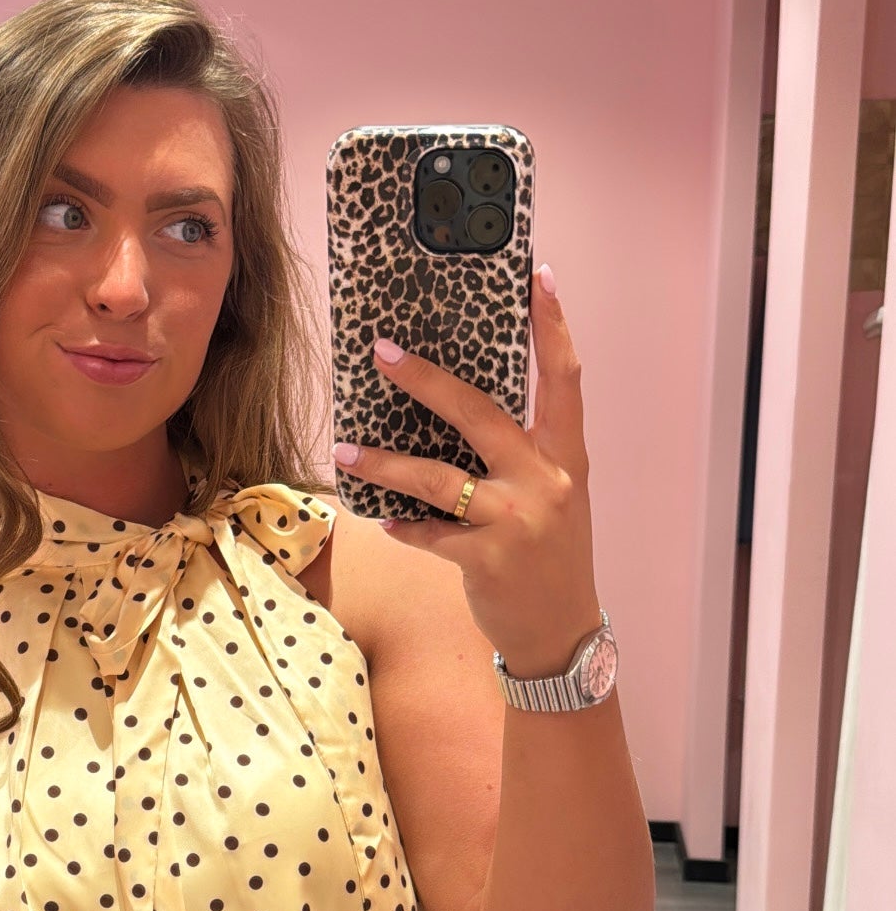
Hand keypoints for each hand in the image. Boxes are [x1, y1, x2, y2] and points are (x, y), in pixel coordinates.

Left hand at [333, 264, 601, 677]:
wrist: (563, 634)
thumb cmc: (549, 556)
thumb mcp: (553, 496)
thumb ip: (519, 454)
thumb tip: (454, 406)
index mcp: (566, 456)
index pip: (564, 378)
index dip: (552, 326)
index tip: (538, 276)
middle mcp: (546, 481)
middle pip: (480, 414)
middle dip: (427, 381)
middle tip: (383, 351)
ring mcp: (517, 520)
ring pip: (436, 478)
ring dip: (383, 464)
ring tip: (344, 450)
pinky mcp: (487, 560)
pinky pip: (428, 534)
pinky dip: (403, 527)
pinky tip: (384, 522)